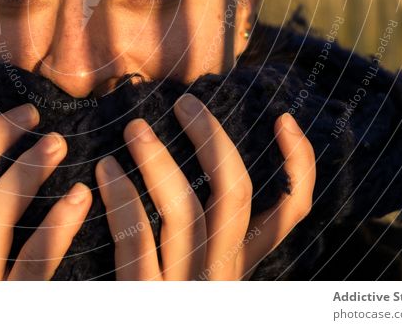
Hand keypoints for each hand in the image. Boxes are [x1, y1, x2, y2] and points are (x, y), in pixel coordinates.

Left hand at [95, 93, 314, 279]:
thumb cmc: (162, 296)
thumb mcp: (199, 266)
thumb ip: (206, 227)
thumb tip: (203, 156)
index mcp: (241, 264)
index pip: (291, 213)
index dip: (299, 164)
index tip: (283, 118)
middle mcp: (223, 275)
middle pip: (235, 193)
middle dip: (212, 137)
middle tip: (183, 102)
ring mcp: (186, 289)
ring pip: (184, 209)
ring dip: (156, 159)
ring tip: (134, 127)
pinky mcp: (145, 300)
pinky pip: (135, 238)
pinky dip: (120, 195)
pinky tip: (102, 170)